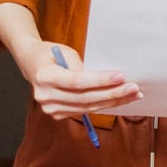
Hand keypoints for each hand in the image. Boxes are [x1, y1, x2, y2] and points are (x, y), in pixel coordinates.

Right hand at [18, 40, 141, 121]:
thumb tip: (108, 79)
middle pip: (85, 97)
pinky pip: (85, 110)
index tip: (121, 76)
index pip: (78, 81)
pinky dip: (103, 105)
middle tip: (134, 88)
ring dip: (113, 102)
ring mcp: (51, 108)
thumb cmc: (51, 54)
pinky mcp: (58, 114)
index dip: (101, 80)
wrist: (32, 64)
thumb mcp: (66, 52)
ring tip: (132, 95)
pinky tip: (119, 100)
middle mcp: (45, 96)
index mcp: (45, 76)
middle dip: (112, 93)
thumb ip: (82, 66)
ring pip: (88, 107)